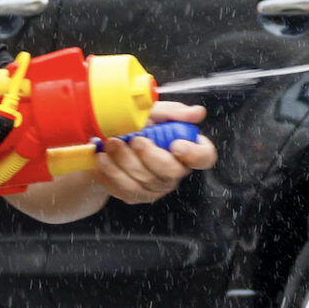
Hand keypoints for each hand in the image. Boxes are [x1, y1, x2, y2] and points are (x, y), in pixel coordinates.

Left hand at [89, 101, 214, 204]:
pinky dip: (112, 173)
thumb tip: (197, 113)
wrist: (106, 143)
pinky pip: (126, 189)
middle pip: (171, 172)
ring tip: (111, 144)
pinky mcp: (136, 195)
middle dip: (150, 155)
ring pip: (145, 181)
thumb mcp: (153, 112)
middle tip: (134, 139)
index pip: (204, 157)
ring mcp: (155, 187)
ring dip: (125, 161)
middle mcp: (173, 171)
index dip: (195, 154)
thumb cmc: (135, 127)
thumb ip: (174, 112)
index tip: (176, 144)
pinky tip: (104, 159)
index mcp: (185, 150)